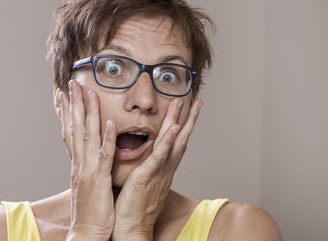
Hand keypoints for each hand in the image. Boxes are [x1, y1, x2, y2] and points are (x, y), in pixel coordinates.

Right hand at [56, 80, 115, 240]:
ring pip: (88, 136)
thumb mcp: (87, 183)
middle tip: (71, 83)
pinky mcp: (100, 180)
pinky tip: (109, 123)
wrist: (86, 233)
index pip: (69, 132)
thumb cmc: (90, 209)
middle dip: (73, 104)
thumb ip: (87, 166)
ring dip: (88, 113)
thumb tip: (87, 153)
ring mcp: (88, 170)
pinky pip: (104, 156)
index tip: (62, 94)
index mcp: (77, 163)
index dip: (65, 112)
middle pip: (75, 128)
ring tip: (88, 93)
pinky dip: (106, 139)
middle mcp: (79, 163)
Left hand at [112, 98, 202, 239]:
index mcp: (163, 170)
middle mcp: (165, 169)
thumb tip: (143, 157)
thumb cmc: (134, 208)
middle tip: (196, 99)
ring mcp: (159, 173)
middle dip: (189, 118)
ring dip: (180, 120)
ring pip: (173, 142)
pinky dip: (168, 141)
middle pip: (181, 138)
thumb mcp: (142, 183)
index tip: (187, 110)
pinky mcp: (147, 177)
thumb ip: (145, 168)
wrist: (131, 230)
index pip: (176, 143)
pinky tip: (174, 127)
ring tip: (185, 102)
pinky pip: (159, 157)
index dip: (183, 125)